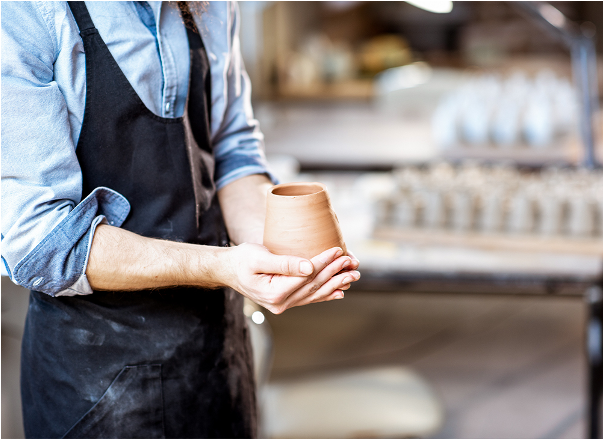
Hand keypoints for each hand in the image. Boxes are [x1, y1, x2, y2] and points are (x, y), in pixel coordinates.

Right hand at [223, 243, 360, 313]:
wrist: (229, 270)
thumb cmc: (241, 260)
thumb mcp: (258, 257)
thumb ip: (284, 263)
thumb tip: (309, 267)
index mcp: (274, 293)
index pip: (307, 276)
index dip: (324, 262)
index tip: (338, 250)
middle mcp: (281, 303)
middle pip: (314, 286)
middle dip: (335, 273)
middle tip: (353, 263)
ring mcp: (283, 305)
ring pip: (315, 294)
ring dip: (335, 284)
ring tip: (352, 275)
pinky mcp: (285, 301)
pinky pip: (309, 299)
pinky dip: (326, 294)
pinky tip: (340, 291)